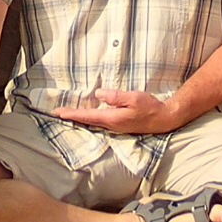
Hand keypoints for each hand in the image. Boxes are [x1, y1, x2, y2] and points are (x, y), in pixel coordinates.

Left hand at [53, 86, 173, 133]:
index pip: (87, 116)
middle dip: (72, 117)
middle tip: (57, 113)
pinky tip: (87, 115)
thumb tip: (98, 94)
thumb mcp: (133, 98)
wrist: (163, 119)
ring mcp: (115, 126)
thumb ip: (115, 97)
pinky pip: (99, 122)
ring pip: (92, 123)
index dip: (72, 114)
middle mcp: (111, 125)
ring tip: (68, 114)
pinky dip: (90, 118)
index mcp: (112, 118)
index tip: (58, 113)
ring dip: (80, 118)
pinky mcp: (119, 124)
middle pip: (87, 121)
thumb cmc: (149, 107)